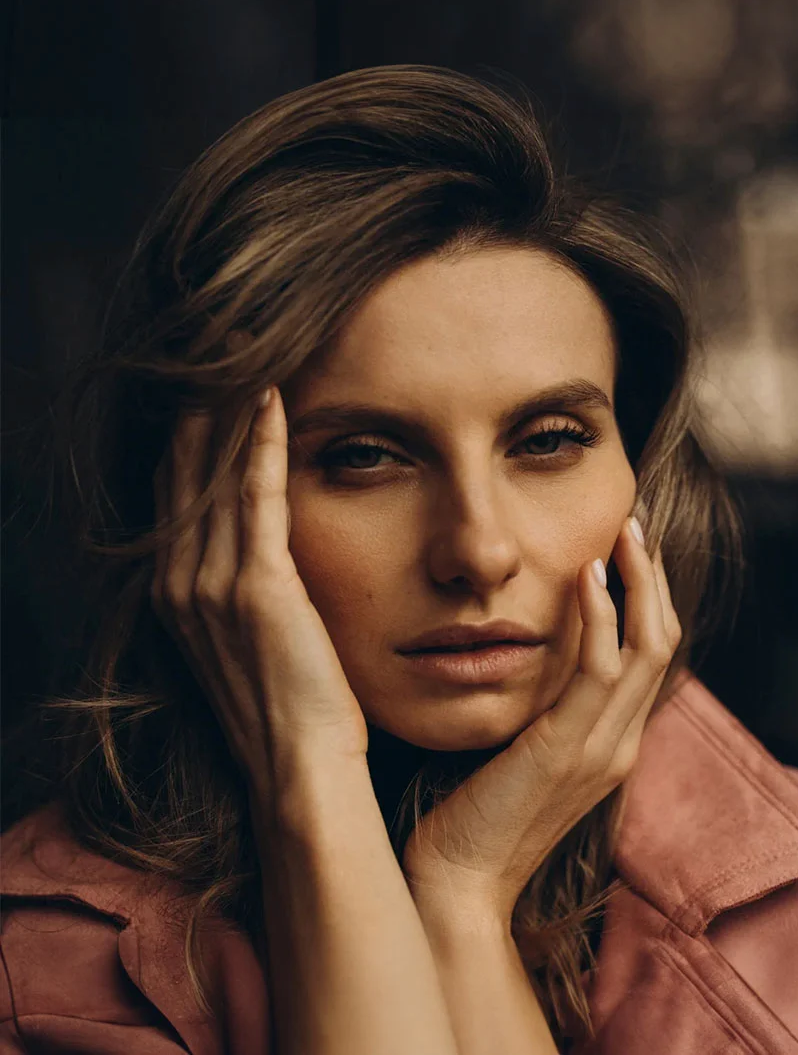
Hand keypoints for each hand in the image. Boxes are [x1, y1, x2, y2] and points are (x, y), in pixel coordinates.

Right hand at [152, 386, 368, 800]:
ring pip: (215, 474)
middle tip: (219, 349)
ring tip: (244, 352)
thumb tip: (261, 547)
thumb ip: (243, 587)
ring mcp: (210, 585)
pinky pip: (255, 495)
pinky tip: (272, 398)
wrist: (300, 767)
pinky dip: (261, 443)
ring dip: (229, 411)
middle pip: (185, 472)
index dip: (191, 438)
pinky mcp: (255, 587)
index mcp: (176, 594)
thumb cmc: (290, 707)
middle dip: (201, 410)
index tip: (210, 387)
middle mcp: (180, 583)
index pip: (178, 493)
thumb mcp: (249, 642)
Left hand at [402, 517, 680, 927]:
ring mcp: (600, 750)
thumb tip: (524, 653)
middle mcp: (618, 745)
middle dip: (653, 581)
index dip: (646, 601)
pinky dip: (601, 617)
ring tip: (623, 534)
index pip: (649, 659)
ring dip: (639, 585)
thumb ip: (537, 709)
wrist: (455, 883)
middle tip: (633, 526)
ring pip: (647, 650)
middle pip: (662, 645)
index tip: (624, 551)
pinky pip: (600, 671)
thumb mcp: (517, 751)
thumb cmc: (472, 813)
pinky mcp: (566, 751)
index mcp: (609, 744)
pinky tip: (587, 575)